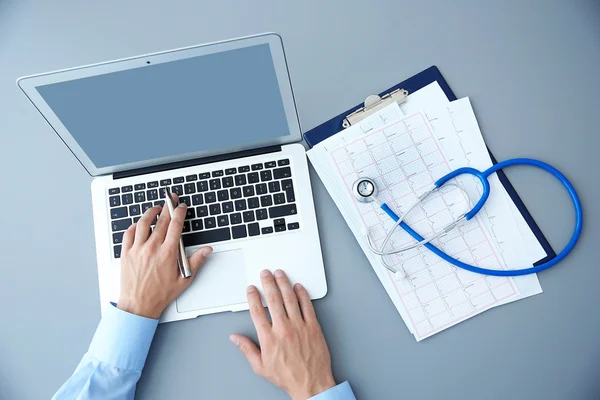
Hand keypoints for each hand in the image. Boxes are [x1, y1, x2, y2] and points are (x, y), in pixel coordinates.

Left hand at [117, 194, 212, 318]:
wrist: (138, 305)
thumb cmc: (160, 294)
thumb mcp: (184, 279)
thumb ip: (196, 261)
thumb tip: (207, 250)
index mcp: (168, 253)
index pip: (175, 225)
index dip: (179, 212)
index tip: (181, 206)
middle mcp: (152, 248)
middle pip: (161, 221)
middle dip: (168, 207)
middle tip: (170, 199)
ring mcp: (137, 249)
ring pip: (143, 223)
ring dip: (150, 213)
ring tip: (156, 208)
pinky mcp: (126, 253)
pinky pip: (129, 233)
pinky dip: (134, 225)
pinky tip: (139, 224)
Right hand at [230, 270, 335, 399]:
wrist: (311, 383)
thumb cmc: (288, 376)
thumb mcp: (261, 366)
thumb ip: (247, 349)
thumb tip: (235, 338)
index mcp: (269, 338)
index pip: (257, 311)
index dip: (253, 297)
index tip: (251, 289)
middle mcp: (283, 329)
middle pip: (273, 299)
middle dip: (268, 283)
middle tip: (265, 274)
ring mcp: (299, 326)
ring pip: (290, 298)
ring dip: (284, 283)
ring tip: (280, 274)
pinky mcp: (313, 326)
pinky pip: (307, 305)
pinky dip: (302, 294)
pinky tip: (298, 287)